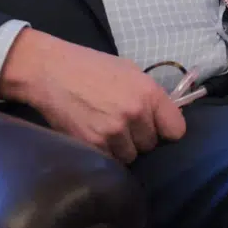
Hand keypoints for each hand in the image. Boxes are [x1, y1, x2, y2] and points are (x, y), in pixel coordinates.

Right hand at [0, 29, 185, 163]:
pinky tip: (94, 135)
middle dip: (139, 137)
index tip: (157, 127)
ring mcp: (114, 133)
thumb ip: (149, 95)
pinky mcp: (93, 146)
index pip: (176, 130)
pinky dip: (104, 153)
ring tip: (105, 129)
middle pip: (151, 145)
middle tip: (122, 123)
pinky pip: (110, 160)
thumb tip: (163, 117)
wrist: (51, 71)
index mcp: (149, 93)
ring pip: (131, 156)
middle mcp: (135, 114)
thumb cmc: (91, 67)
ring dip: (122, 147)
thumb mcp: (129, 71)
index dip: (166, 130)